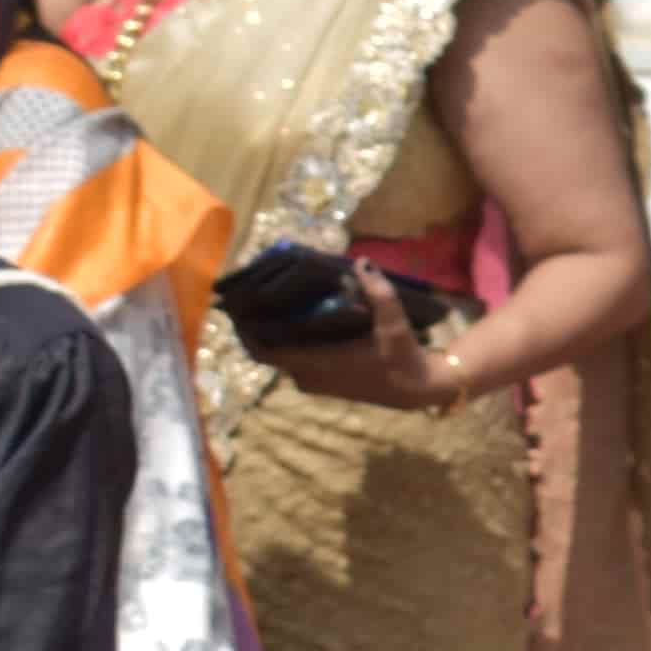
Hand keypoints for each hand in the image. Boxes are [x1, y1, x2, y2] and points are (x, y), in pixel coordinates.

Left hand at [243, 266, 465, 412]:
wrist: (418, 389)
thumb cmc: (403, 358)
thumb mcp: (394, 324)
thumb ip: (379, 292)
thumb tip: (362, 261)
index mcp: (316, 363)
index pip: (263, 350)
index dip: (243, 331)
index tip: (233, 307)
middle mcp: (307, 375)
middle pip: (264, 350)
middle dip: (252, 325)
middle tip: (246, 295)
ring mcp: (312, 381)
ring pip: (277, 355)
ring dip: (269, 332)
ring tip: (266, 301)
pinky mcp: (320, 381)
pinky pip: (289, 359)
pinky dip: (284, 340)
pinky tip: (290, 317)